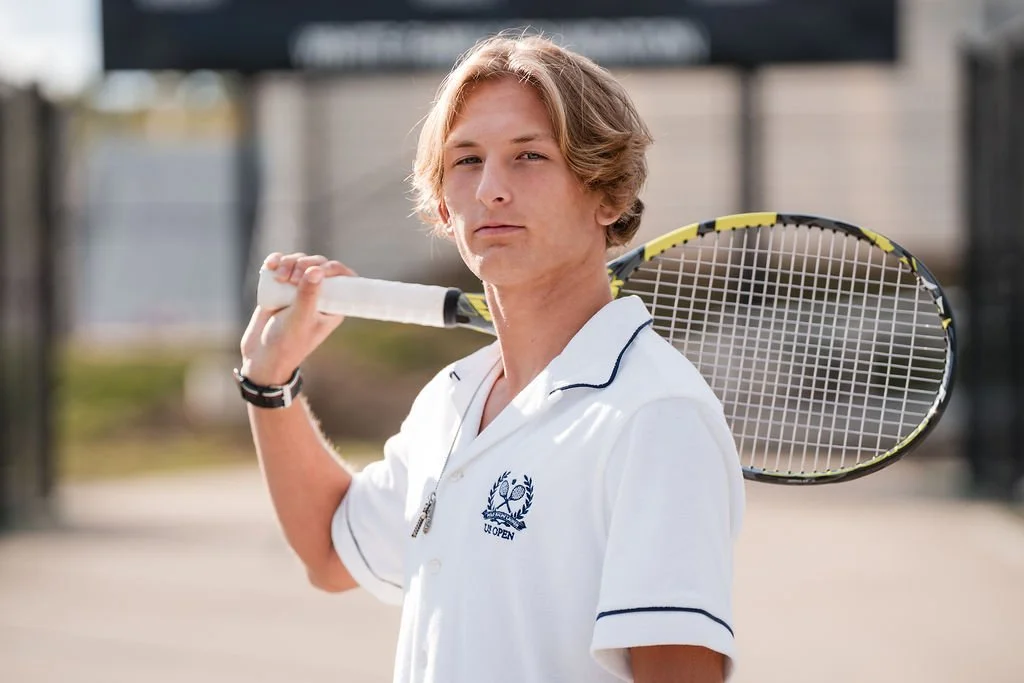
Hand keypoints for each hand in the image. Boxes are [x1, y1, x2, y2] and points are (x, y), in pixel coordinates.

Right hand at [240, 253, 355, 384]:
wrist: (261, 355)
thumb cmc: (286, 344)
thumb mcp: (299, 320)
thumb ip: (308, 296)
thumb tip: (317, 270)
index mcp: (333, 306)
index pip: (344, 278)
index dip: (334, 268)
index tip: (317, 270)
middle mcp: (319, 295)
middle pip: (319, 265)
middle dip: (305, 264)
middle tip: (292, 279)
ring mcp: (300, 289)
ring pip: (300, 262)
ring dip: (289, 263)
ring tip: (279, 277)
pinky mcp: (282, 286)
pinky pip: (283, 265)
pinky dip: (277, 261)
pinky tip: (270, 266)